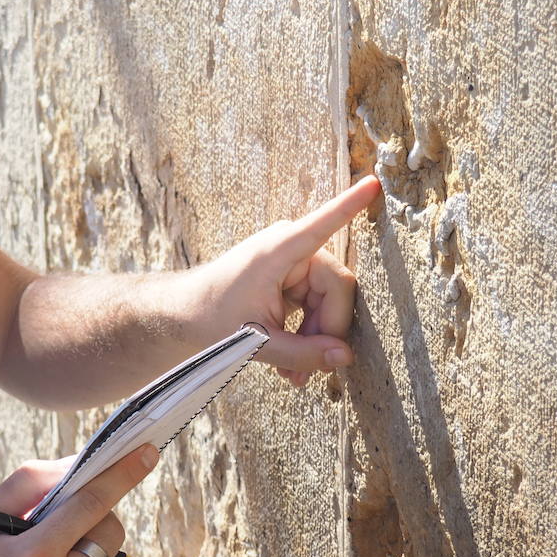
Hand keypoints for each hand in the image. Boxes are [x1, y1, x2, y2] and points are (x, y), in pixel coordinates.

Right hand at [0, 444, 158, 556]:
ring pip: (105, 554)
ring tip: (44, 555)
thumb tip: (77, 463)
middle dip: (97, 511)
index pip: (91, 504)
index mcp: (33, 556)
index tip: (147, 451)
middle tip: (66, 512)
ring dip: (86, 542)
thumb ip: (31, 483)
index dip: (122, 474)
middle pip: (109, 529)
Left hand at [183, 174, 380, 386]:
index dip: (351, 205)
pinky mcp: (293, 279)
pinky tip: (293, 365)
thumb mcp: (255, 342)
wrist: (183, 317)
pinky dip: (307, 336)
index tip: (373, 181)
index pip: (323, 224)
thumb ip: (301, 352)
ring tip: (294, 375)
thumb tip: (344, 357)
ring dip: (315, 341)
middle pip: (337, 289)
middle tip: (307, 369)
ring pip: (329, 303)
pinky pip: (317, 307)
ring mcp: (294, 263)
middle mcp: (291, 248)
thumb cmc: (212, 319)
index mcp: (279, 250)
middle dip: (326, 331)